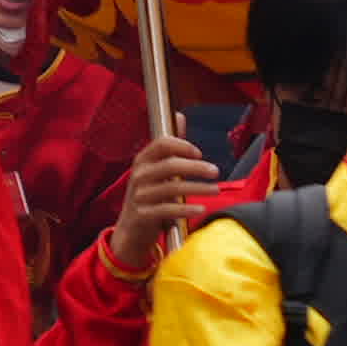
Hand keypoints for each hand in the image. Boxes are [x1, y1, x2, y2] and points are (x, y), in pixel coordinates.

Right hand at [107, 128, 214, 279]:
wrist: (131, 229)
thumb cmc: (150, 195)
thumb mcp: (157, 169)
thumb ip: (171, 146)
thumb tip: (180, 116)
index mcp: (142, 161)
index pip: (161, 144)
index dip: (182, 145)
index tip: (199, 153)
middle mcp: (139, 176)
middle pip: (170, 165)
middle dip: (196, 168)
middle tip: (216, 172)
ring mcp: (139, 196)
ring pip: (172, 188)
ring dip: (198, 188)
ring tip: (215, 190)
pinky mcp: (143, 215)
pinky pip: (168, 210)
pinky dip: (186, 209)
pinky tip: (200, 209)